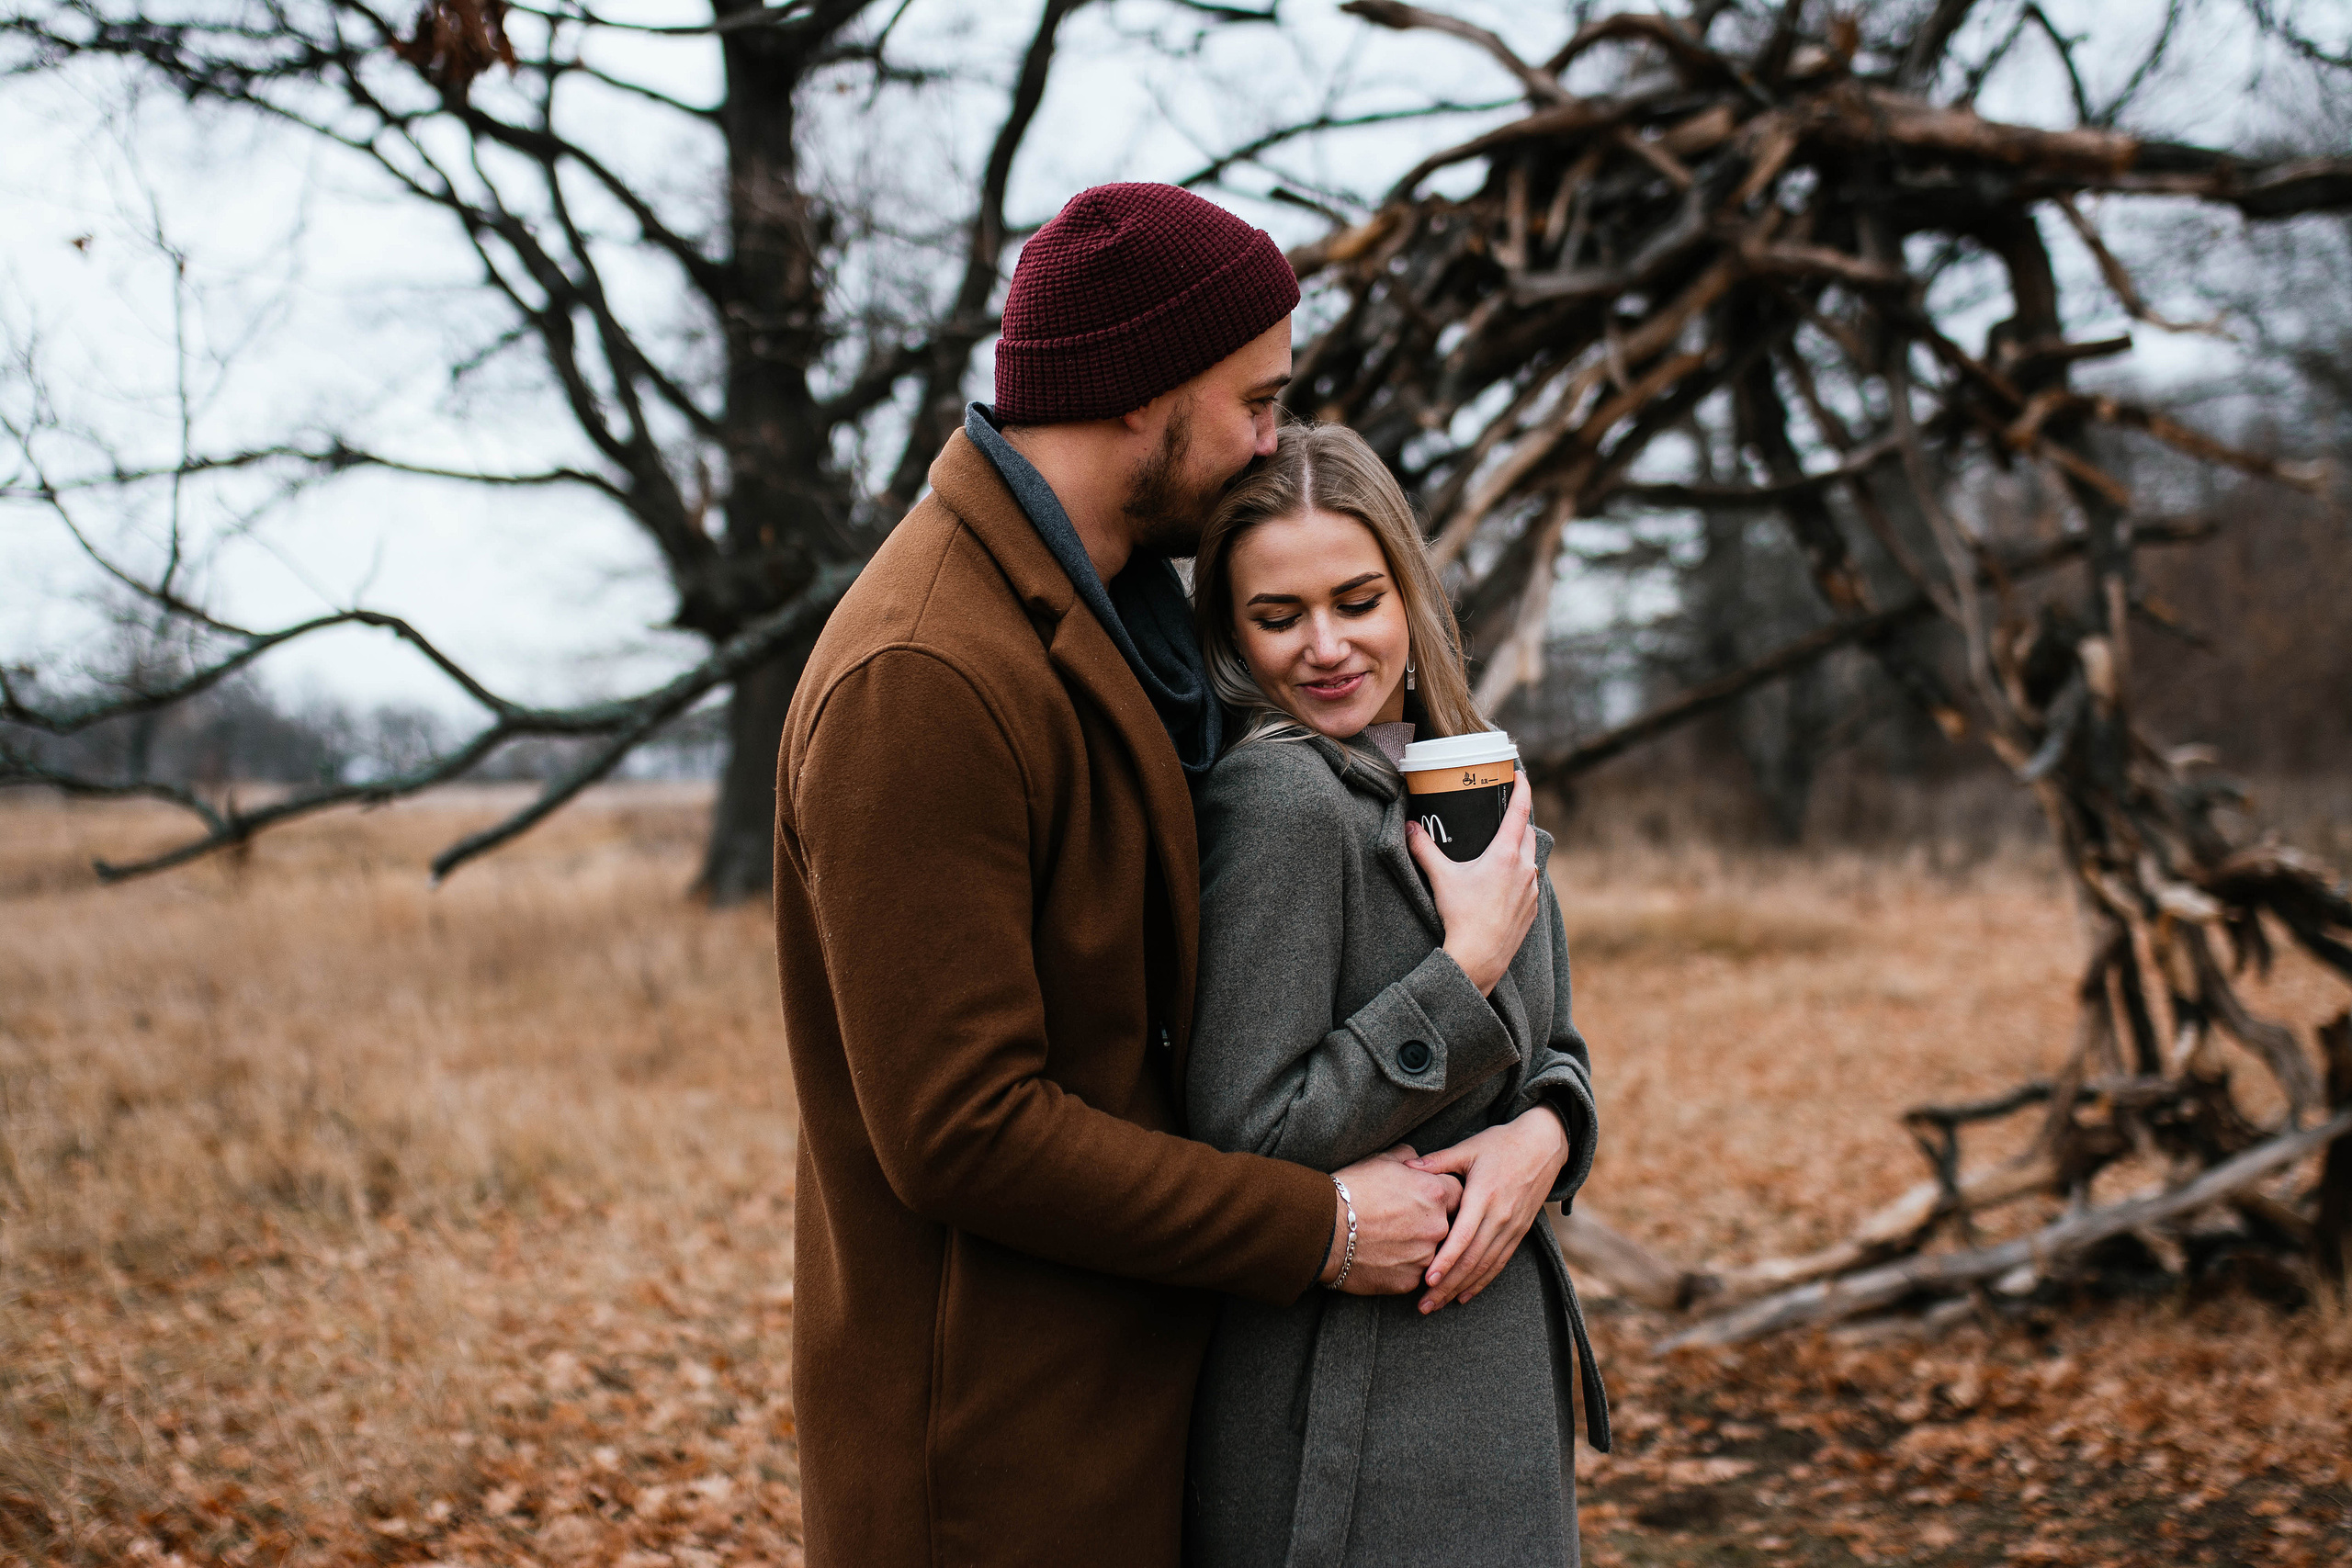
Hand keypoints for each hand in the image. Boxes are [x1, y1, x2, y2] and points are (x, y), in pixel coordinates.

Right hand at [1319, 1145, 1461, 1294]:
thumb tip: (1416, 1160)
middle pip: (1449, 1226)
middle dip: (1432, 1224)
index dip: (1444, 1196)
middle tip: (1406, 1222)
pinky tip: (1381, 1258)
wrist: (1324, 1228)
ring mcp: (1425, 1257)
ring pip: (1432, 1253)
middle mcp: (1438, 1226)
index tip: (1430, 1199)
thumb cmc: (1351, 1189)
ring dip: (1417, 1248)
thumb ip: (1409, 1158)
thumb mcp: (1382, 1160)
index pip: (1458, 1194)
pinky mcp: (1409, 1281)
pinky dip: (1401, 1267)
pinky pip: (1413, 1274)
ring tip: (1390, 1241)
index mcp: (1435, 1193)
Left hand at [1404, 1103, 1568, 1312]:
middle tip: (1424, 1305)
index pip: (1463, 1237)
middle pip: (1472, 1259)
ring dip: (1461, 1288)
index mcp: (1484, 1196)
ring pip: (1485, 1266)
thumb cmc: (1501, 1143)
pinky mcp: (1519, 1232)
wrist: (1543, 1145)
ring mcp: (1512, 1227)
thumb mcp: (1469, 1147)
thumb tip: (1407, 1168)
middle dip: (1447, 1284)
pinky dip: (1482, 1281)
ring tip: (1438, 1304)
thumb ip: (1438, 1161)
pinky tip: (1465, 1295)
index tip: (1426, 1280)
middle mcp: (1500, 1217)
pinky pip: (1499, 1262)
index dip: (1445, 1261)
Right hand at [1405, 771, 1539, 994]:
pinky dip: (1521, 873)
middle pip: (1528, 832)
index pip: (1520, 811)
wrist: (1479, 959)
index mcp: (1506, 855)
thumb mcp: (1440, 878)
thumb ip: (1424, 849)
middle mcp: (1525, 869)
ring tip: (1501, 847)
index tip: (1519, 774)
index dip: (1522, 788)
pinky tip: (1503, 882)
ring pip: (1531, 858)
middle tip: (1504, 811)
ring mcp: (1531, 890)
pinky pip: (1531, 881)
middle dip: (1519, 819)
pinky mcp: (1532, 908)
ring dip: (1520, 848)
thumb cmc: (1462, 917)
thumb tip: (1409, 826)